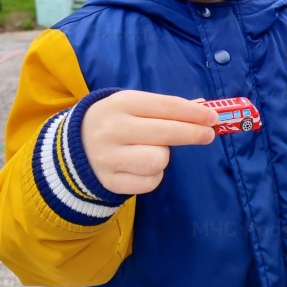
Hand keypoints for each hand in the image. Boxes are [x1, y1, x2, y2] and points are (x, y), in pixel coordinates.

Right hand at [81, 91, 216, 194]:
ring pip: (159, 160)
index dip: (194, 113)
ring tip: (155, 150)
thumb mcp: (134, 105)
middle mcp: (113, 129)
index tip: (213, 117)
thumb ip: (167, 107)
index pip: (166, 106)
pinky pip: (150, 182)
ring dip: (164, 156)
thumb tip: (204, 108)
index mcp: (120, 103)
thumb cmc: (115, 120)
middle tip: (208, 135)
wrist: (73, 146)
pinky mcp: (110, 181)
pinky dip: (154, 176)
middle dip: (193, 133)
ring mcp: (109, 157)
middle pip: (166, 133)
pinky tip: (143, 167)